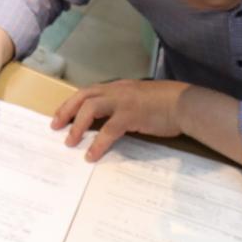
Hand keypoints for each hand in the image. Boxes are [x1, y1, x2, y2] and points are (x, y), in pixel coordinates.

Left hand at [51, 80, 190, 161]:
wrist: (185, 104)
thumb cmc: (167, 104)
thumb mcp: (141, 100)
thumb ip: (125, 106)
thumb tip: (111, 121)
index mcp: (119, 87)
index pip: (89, 91)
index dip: (72, 103)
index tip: (61, 115)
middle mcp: (117, 90)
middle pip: (83, 96)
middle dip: (66, 111)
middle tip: (55, 126)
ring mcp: (123, 101)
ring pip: (90, 108)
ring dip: (77, 126)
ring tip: (70, 142)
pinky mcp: (131, 115)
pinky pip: (108, 130)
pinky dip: (98, 143)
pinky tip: (92, 155)